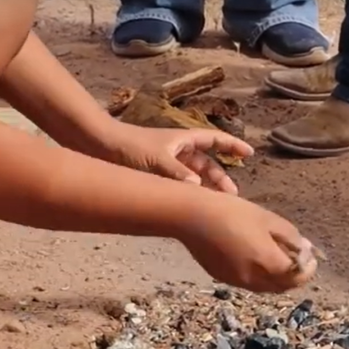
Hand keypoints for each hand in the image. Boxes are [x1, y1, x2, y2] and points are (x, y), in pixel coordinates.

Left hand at [106, 123, 253, 193]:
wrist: (99, 146)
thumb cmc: (129, 148)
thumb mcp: (156, 161)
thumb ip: (177, 175)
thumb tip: (198, 188)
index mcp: (183, 140)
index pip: (214, 140)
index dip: (232, 145)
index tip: (249, 154)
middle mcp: (178, 151)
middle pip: (207, 165)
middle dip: (221, 179)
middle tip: (232, 197)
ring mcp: (168, 163)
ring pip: (195, 178)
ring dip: (206, 190)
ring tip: (216, 206)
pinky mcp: (158, 175)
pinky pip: (181, 186)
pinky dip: (190, 195)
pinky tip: (193, 208)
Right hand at [181, 198, 319, 292]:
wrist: (192, 217)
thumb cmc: (232, 212)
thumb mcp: (268, 219)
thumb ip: (291, 237)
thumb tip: (306, 249)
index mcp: (268, 263)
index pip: (298, 276)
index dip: (308, 269)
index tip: (312, 258)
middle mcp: (254, 279)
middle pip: (282, 286)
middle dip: (294, 276)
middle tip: (297, 259)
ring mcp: (236, 281)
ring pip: (265, 287)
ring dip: (276, 277)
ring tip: (276, 257)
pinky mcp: (222, 278)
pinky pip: (248, 282)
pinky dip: (258, 275)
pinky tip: (254, 257)